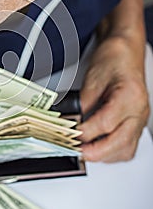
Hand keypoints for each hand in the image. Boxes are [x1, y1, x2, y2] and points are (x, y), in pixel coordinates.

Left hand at [79, 36, 148, 161]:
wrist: (126, 52)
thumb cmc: (113, 59)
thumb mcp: (92, 78)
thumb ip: (81, 102)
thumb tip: (69, 121)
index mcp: (129, 96)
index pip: (106, 123)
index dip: (85, 133)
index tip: (70, 135)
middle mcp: (138, 111)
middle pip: (119, 143)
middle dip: (95, 152)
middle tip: (76, 151)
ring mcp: (139, 119)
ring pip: (125, 150)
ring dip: (104, 155)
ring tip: (84, 151)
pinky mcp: (136, 123)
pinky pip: (127, 146)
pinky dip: (111, 152)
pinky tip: (98, 149)